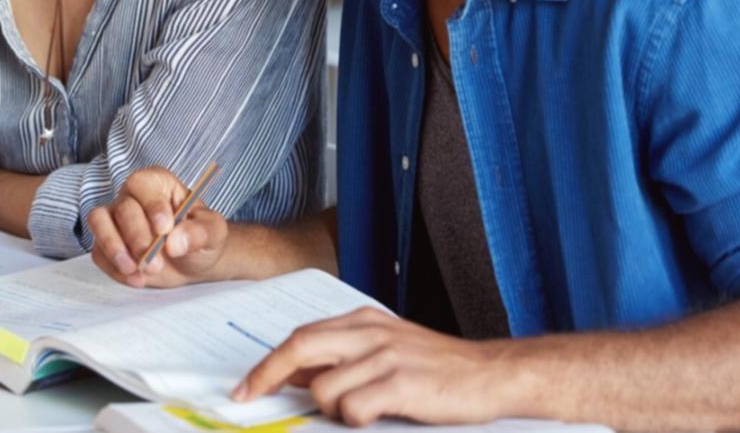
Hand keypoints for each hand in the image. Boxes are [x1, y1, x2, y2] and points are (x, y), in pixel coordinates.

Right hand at [88, 167, 227, 288]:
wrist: (194, 261)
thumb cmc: (202, 238)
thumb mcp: (213, 233)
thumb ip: (200, 233)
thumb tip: (175, 242)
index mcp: (158, 184)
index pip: (142, 183)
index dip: (151, 205)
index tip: (164, 229)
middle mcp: (132, 196)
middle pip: (122, 208)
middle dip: (137, 238)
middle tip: (155, 263)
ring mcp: (115, 219)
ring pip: (98, 221)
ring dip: (114, 248)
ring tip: (134, 270)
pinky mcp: (106, 243)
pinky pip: (98, 251)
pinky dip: (114, 268)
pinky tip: (137, 279)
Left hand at [232, 307, 521, 426]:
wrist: (493, 374)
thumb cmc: (438, 368)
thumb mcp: (385, 349)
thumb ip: (343, 357)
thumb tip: (296, 377)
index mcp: (362, 321)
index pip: (300, 337)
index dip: (268, 363)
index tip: (246, 385)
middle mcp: (370, 332)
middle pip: (299, 347)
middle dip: (267, 375)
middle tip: (250, 397)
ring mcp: (385, 356)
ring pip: (323, 386)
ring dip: (328, 409)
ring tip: (355, 413)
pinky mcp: (401, 384)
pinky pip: (353, 407)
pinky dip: (353, 419)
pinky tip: (373, 418)